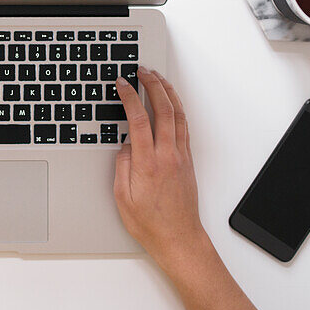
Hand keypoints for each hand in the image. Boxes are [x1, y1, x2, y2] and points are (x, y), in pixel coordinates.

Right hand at [113, 67, 206, 265]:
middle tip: (142, 70)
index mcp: (148, 163)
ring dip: (168, 92)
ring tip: (158, 78)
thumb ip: (122, 165)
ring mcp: (180, 156)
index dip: (130, 96)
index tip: (122, 83)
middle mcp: (167, 155)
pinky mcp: (188, 160)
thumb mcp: (122, 197)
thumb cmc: (151, 224)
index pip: (139, 119)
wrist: (179, 239)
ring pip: (177, 115)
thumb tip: (125, 143)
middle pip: (162, 109)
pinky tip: (172, 102)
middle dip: (152, 84)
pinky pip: (183, 126)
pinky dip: (177, 109)